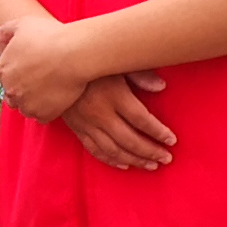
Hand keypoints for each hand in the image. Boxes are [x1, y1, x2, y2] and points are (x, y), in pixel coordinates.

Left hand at [0, 15, 101, 121]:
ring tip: (50, 90)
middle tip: (43, 80)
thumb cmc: (50, 36)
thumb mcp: (24, 24)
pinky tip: (57, 99)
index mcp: (3, 69)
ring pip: (26, 108)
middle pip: (14, 95)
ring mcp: (26, 104)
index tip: (33, 69)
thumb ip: (5, 30)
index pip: (6, 77)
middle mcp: (10, 89)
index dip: (20, 73)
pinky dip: (49, 111)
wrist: (73, 53)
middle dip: (24, 90)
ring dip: (35, 102)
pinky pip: (43, 117)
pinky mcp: (43, 114)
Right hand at [59, 71, 175, 172]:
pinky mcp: (77, 129)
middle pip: (130, 139)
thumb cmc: (91, 61)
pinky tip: (125, 165)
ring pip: (114, 150)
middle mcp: (101, 113)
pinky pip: (95, 150)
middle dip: (151, 151)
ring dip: (135, 160)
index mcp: (114, 95)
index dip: (158, 132)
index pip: (142, 120)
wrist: (54, 68)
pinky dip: (111, 160)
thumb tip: (161, 87)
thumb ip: (139, 74)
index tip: (172, 140)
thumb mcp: (117, 62)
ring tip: (152, 165)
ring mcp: (87, 124)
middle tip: (167, 158)